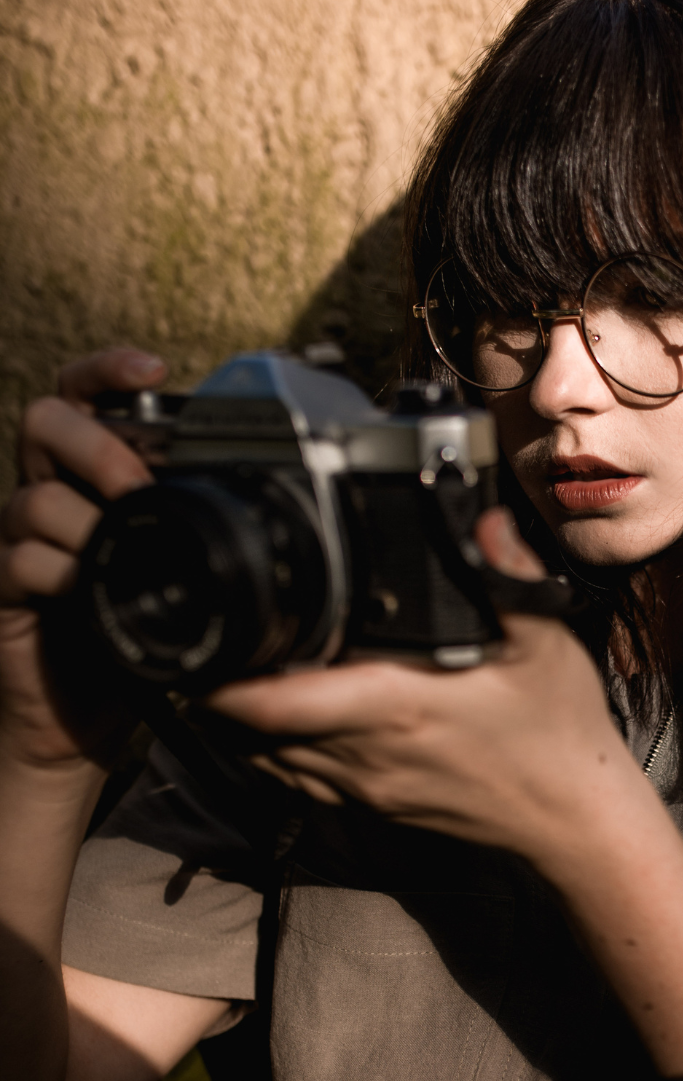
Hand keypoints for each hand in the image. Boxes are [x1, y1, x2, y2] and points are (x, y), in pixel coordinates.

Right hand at [0, 350, 159, 770]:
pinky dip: (62, 573)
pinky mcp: (4, 588)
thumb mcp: (174, 568)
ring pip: (33, 497)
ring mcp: (22, 540)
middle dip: (95, 444)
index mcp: (91, 477)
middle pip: (45, 421)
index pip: (84, 397)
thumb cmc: (133, 630)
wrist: (82, 713)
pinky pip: (22, 560)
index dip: (109, 370)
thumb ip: (193, 526)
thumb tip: (258, 500)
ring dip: (85, 521)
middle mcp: (50, 495)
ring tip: (124, 551)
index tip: (154, 366)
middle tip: (137, 484)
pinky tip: (89, 592)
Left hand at [208, 509, 682, 1073]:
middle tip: (215, 633)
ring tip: (237, 667)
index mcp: (395, 707)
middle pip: (248, 729)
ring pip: (263, 758)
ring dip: (240, 718)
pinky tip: (283, 714)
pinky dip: (270, 747)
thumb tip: (478, 518)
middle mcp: (364, 753)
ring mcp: (363, 787)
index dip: (221, 676)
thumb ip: (505, 577)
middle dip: (220, 685)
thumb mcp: (544, 644)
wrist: (572, 820)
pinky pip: (294, 778)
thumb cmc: (557, 734)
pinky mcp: (370, 805)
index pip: (271, 703)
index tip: (204, 635)